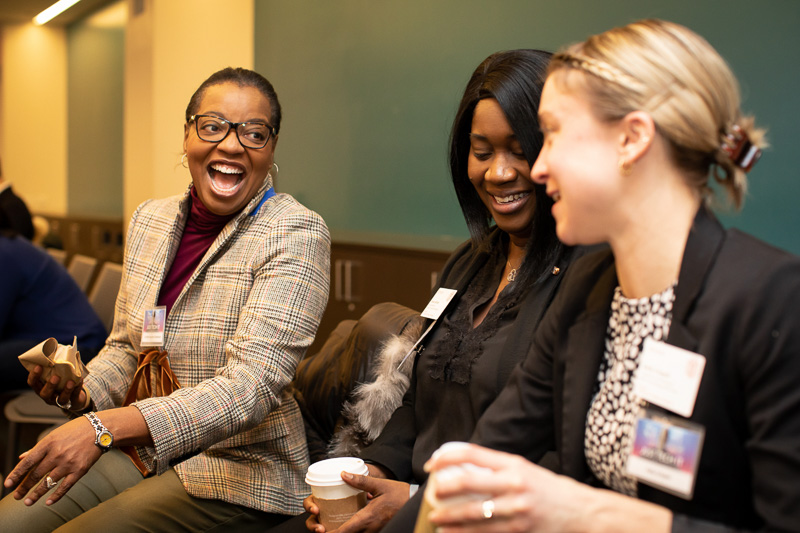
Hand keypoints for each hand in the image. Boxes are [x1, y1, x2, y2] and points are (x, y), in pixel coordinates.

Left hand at [3, 415, 100, 506]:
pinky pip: (65, 486)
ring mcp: (69, 463)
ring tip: (28, 502)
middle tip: (16, 496)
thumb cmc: (76, 430)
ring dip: (36, 494)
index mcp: (48, 443)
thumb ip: (38, 448)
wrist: (101, 429)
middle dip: (24, 487)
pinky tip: (48, 502)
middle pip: (36, 474)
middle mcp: (57, 454)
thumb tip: (22, 457)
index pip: (28, 462)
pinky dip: (56, 496)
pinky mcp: (80, 470)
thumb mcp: (55, 435)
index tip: (8, 484)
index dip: (16, 474)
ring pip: (48, 483)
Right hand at [28, 364, 87, 410]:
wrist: (74, 396)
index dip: (34, 376)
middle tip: (56, 377)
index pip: (32, 383)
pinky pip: (74, 397)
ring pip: (60, 399)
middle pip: (44, 394)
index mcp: (41, 387)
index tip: (38, 366)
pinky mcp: (72, 402)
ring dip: (65, 390)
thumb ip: (54, 366)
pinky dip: (77, 388)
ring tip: (70, 382)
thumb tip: (56, 347)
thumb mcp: (56, 374)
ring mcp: (59, 401)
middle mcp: (48, 396)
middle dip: (50, 385)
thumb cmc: (62, 381)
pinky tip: (80, 381)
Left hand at [302, 465, 405, 532]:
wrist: (415, 502)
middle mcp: (370, 528)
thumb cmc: (400, 494)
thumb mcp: (380, 485)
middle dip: (336, 532)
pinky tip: (351, 523)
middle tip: (325, 527)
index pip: (345, 530)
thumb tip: (344, 474)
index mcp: (368, 517)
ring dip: (346, 531)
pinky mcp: (379, 529)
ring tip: (335, 525)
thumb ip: (361, 481)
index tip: (323, 530)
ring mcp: (375, 530)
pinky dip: (355, 530)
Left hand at [424, 443, 670, 532]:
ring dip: (449, 516)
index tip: (432, 465)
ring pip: (474, 513)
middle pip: (468, 482)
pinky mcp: (520, 529)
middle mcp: (514, 483)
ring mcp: (517, 508)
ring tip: (436, 517)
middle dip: (443, 488)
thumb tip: (460, 468)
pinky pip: (487, 532)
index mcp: (512, 463)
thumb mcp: (523, 469)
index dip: (447, 457)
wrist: (580, 510)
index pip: (472, 454)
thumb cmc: (547, 488)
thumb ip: (495, 468)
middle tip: (430, 493)